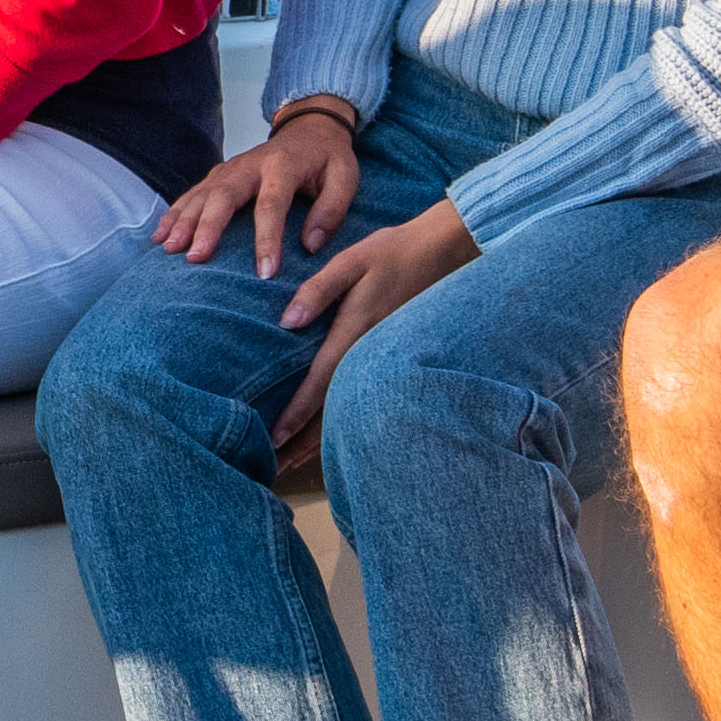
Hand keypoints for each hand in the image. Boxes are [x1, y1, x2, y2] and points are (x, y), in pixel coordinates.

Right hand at [153, 106, 361, 274]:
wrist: (309, 128)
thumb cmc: (327, 159)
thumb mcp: (345, 179)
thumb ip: (332, 211)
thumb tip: (310, 246)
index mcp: (283, 166)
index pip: (272, 204)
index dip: (267, 240)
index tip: (264, 273)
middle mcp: (250, 164)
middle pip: (224, 195)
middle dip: (207, 227)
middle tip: (195, 258)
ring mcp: (229, 168)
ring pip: (201, 194)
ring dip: (183, 221)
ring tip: (169, 249)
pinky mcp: (218, 175)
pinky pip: (192, 194)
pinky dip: (174, 214)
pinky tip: (160, 236)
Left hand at [266, 198, 478, 477]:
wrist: (446, 252)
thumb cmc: (392, 253)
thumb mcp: (352, 261)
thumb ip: (318, 290)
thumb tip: (288, 321)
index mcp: (356, 331)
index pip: (320, 382)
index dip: (296, 414)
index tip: (274, 439)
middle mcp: (371, 354)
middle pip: (333, 410)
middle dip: (303, 442)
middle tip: (274, 468)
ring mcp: (384, 359)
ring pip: (350, 410)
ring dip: (321, 440)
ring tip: (293, 463)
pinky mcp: (392, 358)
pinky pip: (364, 398)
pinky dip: (343, 422)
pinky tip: (330, 437)